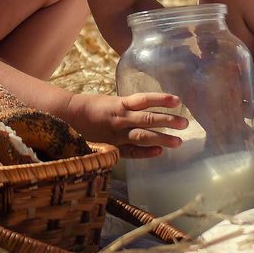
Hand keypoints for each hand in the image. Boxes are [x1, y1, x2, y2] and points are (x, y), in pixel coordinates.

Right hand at [67, 92, 186, 158]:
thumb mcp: (111, 101)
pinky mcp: (112, 147)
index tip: (178, 100)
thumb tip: (149, 106)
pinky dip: (145, 152)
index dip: (161, 100)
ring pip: (142, 136)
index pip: (144, 100)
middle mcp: (120, 118)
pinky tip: (159, 152)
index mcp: (120, 104)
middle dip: (167, 121)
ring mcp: (116, 134)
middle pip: (147, 119)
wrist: (67, 118)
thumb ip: (128, 105)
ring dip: (162, 138)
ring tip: (179, 141)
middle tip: (185, 123)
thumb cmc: (91, 107)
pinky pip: (131, 151)